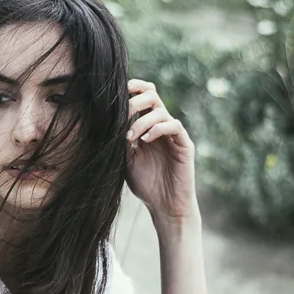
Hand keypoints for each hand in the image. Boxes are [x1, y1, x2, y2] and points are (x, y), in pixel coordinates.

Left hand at [124, 78, 197, 225]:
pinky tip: (145, 140)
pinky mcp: (184, 144)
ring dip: (142, 120)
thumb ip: (121, 141)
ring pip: (161, 111)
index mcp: (147, 126)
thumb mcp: (126, 160)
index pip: (142, 97)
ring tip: (130, 137)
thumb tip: (108, 121)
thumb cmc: (146, 184)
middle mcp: (161, 126)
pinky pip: (174, 126)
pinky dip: (158, 129)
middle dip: (135, 100)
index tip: (115, 93)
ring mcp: (174, 134)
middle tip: (123, 114)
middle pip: (152, 95)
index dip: (132, 89)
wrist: (164, 205)